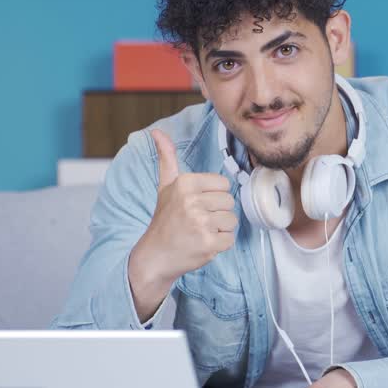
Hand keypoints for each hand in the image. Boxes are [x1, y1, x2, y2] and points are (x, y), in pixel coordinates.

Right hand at [130, 130, 237, 298]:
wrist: (155, 255)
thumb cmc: (164, 220)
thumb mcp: (165, 186)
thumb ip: (167, 158)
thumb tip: (157, 132)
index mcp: (185, 183)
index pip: (223, 184)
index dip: (213, 197)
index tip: (196, 205)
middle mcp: (192, 201)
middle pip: (229, 202)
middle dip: (217, 213)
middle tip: (197, 221)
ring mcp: (201, 223)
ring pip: (232, 221)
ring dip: (219, 229)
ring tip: (199, 232)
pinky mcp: (208, 243)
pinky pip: (230, 239)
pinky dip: (219, 245)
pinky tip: (202, 244)